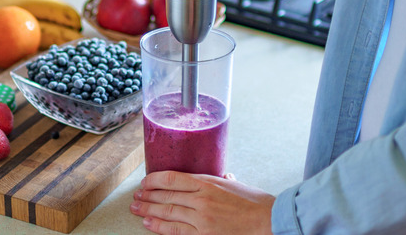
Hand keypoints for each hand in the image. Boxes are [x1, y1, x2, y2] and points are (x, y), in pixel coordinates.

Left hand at [130, 171, 275, 234]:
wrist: (269, 221)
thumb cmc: (256, 202)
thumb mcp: (236, 184)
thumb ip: (222, 179)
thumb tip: (221, 176)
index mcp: (208, 183)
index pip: (172, 178)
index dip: (154, 180)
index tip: (145, 182)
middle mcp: (202, 200)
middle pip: (166, 196)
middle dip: (147, 196)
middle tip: (135, 196)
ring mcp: (202, 219)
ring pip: (168, 213)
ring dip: (148, 210)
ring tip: (136, 209)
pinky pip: (176, 231)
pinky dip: (160, 227)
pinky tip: (149, 223)